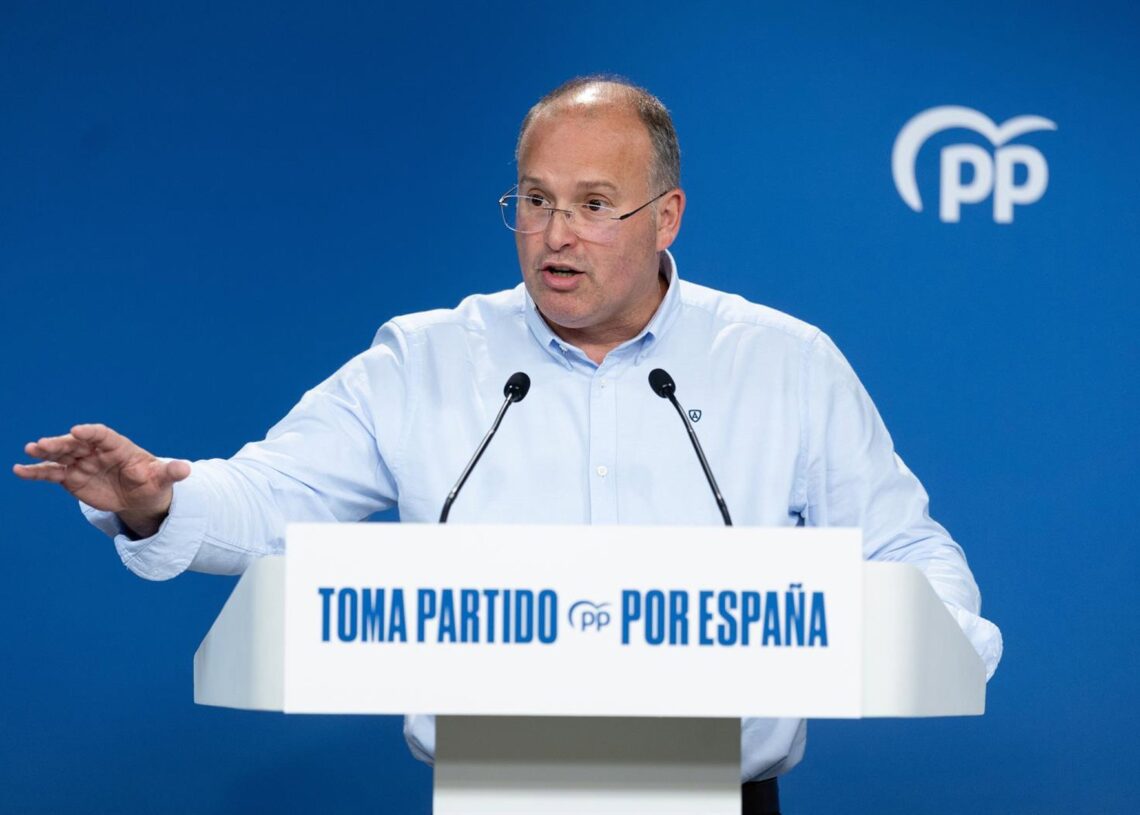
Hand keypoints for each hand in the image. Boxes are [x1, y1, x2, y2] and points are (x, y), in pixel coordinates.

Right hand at [13, 423, 189, 537]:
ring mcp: (82, 463)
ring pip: (61, 455)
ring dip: (46, 453)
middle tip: (44, 443)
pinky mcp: (71, 477)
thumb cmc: (153, 482)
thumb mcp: (162, 479)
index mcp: (119, 447)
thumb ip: (171, 472)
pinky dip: (36, 472)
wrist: (140, 497)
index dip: (91, 433)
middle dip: (61, 443)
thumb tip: (186, 469)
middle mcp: (97, 451)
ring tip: (30, 450)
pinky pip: (51, 473)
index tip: (78, 431)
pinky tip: (18, 470)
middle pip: (77, 443)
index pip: (103, 435)